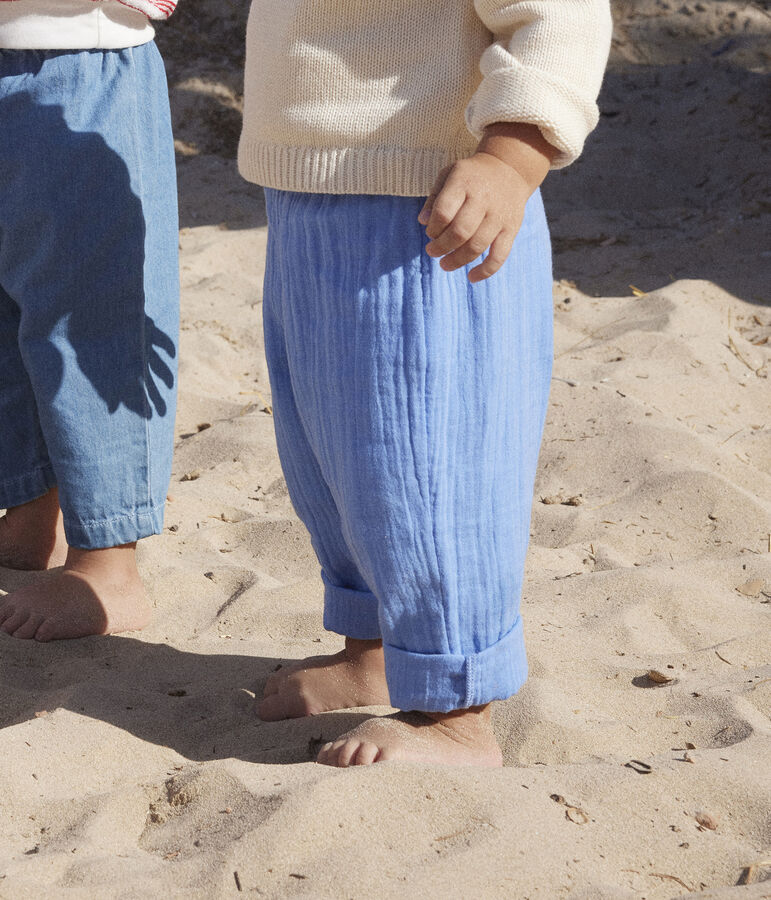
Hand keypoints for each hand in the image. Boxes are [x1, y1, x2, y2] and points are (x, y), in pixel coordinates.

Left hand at [418, 122, 554, 282]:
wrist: (510, 169)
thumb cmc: (472, 176)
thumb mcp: (449, 175)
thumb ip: (434, 197)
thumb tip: (422, 221)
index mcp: (464, 183)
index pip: (443, 212)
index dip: (433, 228)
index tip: (430, 233)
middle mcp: (483, 199)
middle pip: (459, 232)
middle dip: (441, 247)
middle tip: (432, 252)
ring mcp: (499, 215)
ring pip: (477, 246)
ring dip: (457, 260)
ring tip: (445, 264)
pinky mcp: (512, 229)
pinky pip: (499, 255)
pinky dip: (486, 270)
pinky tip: (472, 277)